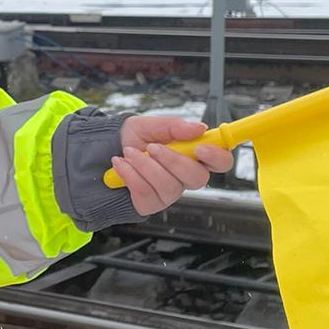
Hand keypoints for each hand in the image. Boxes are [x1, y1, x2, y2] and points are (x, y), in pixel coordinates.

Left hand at [110, 115, 234, 215]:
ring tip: (129, 152)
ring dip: (146, 166)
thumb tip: (199, 128)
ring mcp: (169, 193)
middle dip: (174, 161)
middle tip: (152, 147)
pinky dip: (130, 174)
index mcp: (193, 155)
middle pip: (198, 178)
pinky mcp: (150, 203)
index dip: (217, 157)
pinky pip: (146, 194)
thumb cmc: (134, 138)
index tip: (200, 147)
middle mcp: (185, 177)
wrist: (106, 150)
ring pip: (169, 186)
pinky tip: (121, 163)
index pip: (221, 162)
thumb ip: (174, 126)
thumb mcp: (150, 124)